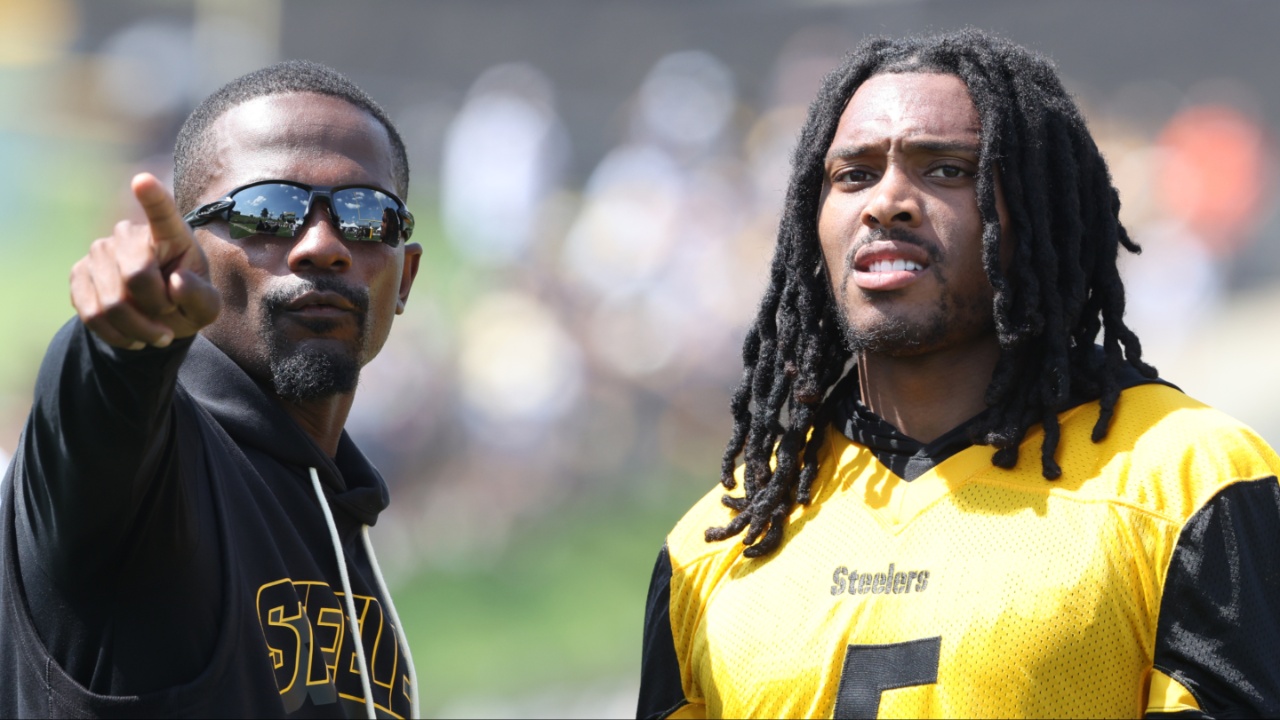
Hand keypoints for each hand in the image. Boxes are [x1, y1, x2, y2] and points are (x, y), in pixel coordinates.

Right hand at [70, 173, 221, 348]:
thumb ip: (200, 296)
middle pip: (136, 276)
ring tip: (156, 331)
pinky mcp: (78, 274)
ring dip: (139, 328)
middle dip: (157, 307)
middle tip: (169, 313)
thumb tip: (176, 283)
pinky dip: (117, 334)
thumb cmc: (187, 301)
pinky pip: (91, 314)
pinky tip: (133, 335)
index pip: (162, 212)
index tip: (143, 181)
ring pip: (112, 302)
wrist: (157, 317)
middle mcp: (129, 235)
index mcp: (170, 234)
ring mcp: (99, 252)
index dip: (152, 198)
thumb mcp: (207, 307)